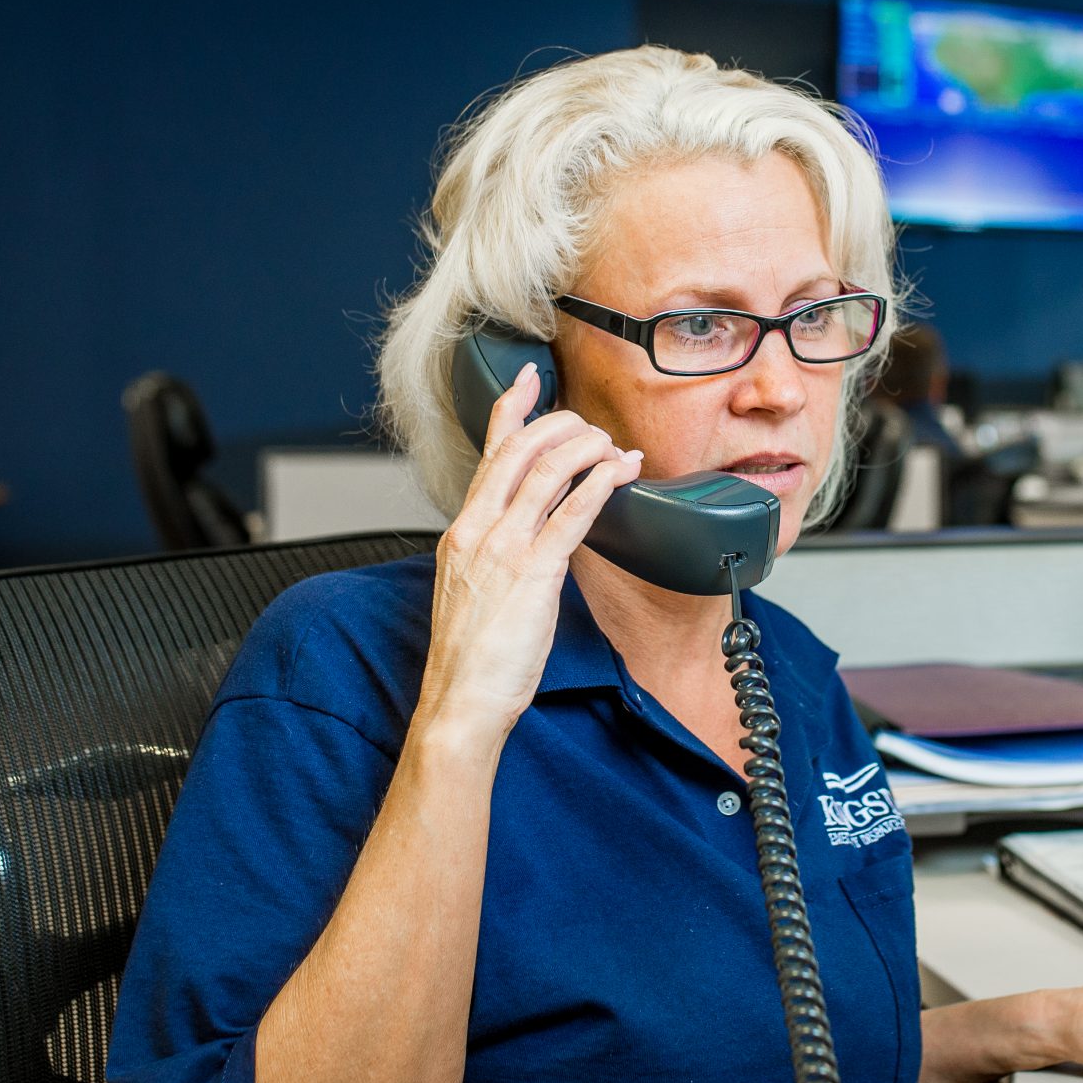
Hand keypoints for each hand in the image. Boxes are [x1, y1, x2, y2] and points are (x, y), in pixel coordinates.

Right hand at [417, 363, 641, 749]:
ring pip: (549, 469)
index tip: (531, 379)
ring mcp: (503, 548)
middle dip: (564, 425)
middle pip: (521, 448)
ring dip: (591, 449)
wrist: (459, 703)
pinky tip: (622, 474)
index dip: (511, 408)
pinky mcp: (533, 573)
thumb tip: (536, 533)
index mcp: (462, 531)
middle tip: (594, 428)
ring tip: (616, 450)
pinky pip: (572, 512)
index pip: (487, 453)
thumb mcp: (473, 591)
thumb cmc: (470, 658)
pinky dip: (602, 484)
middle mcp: (478, 529)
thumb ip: (497, 554)